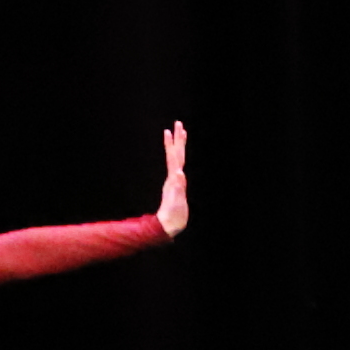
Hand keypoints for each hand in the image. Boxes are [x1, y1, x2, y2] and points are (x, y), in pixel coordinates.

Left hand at [157, 118, 192, 237]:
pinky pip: (178, 170)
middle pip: (175, 154)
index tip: (171, 129)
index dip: (173, 143)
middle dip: (177, 139)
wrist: (169, 226)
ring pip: (177, 160)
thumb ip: (178, 187)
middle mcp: (173, 177)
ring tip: (180, 135)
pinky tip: (179, 156)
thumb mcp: (176, 201)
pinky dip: (179, 161)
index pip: (173, 157)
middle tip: (178, 123)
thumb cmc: (173, 215)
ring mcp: (175, 182)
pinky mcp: (177, 187)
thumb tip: (179, 173)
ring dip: (178, 147)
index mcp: (173, 178)